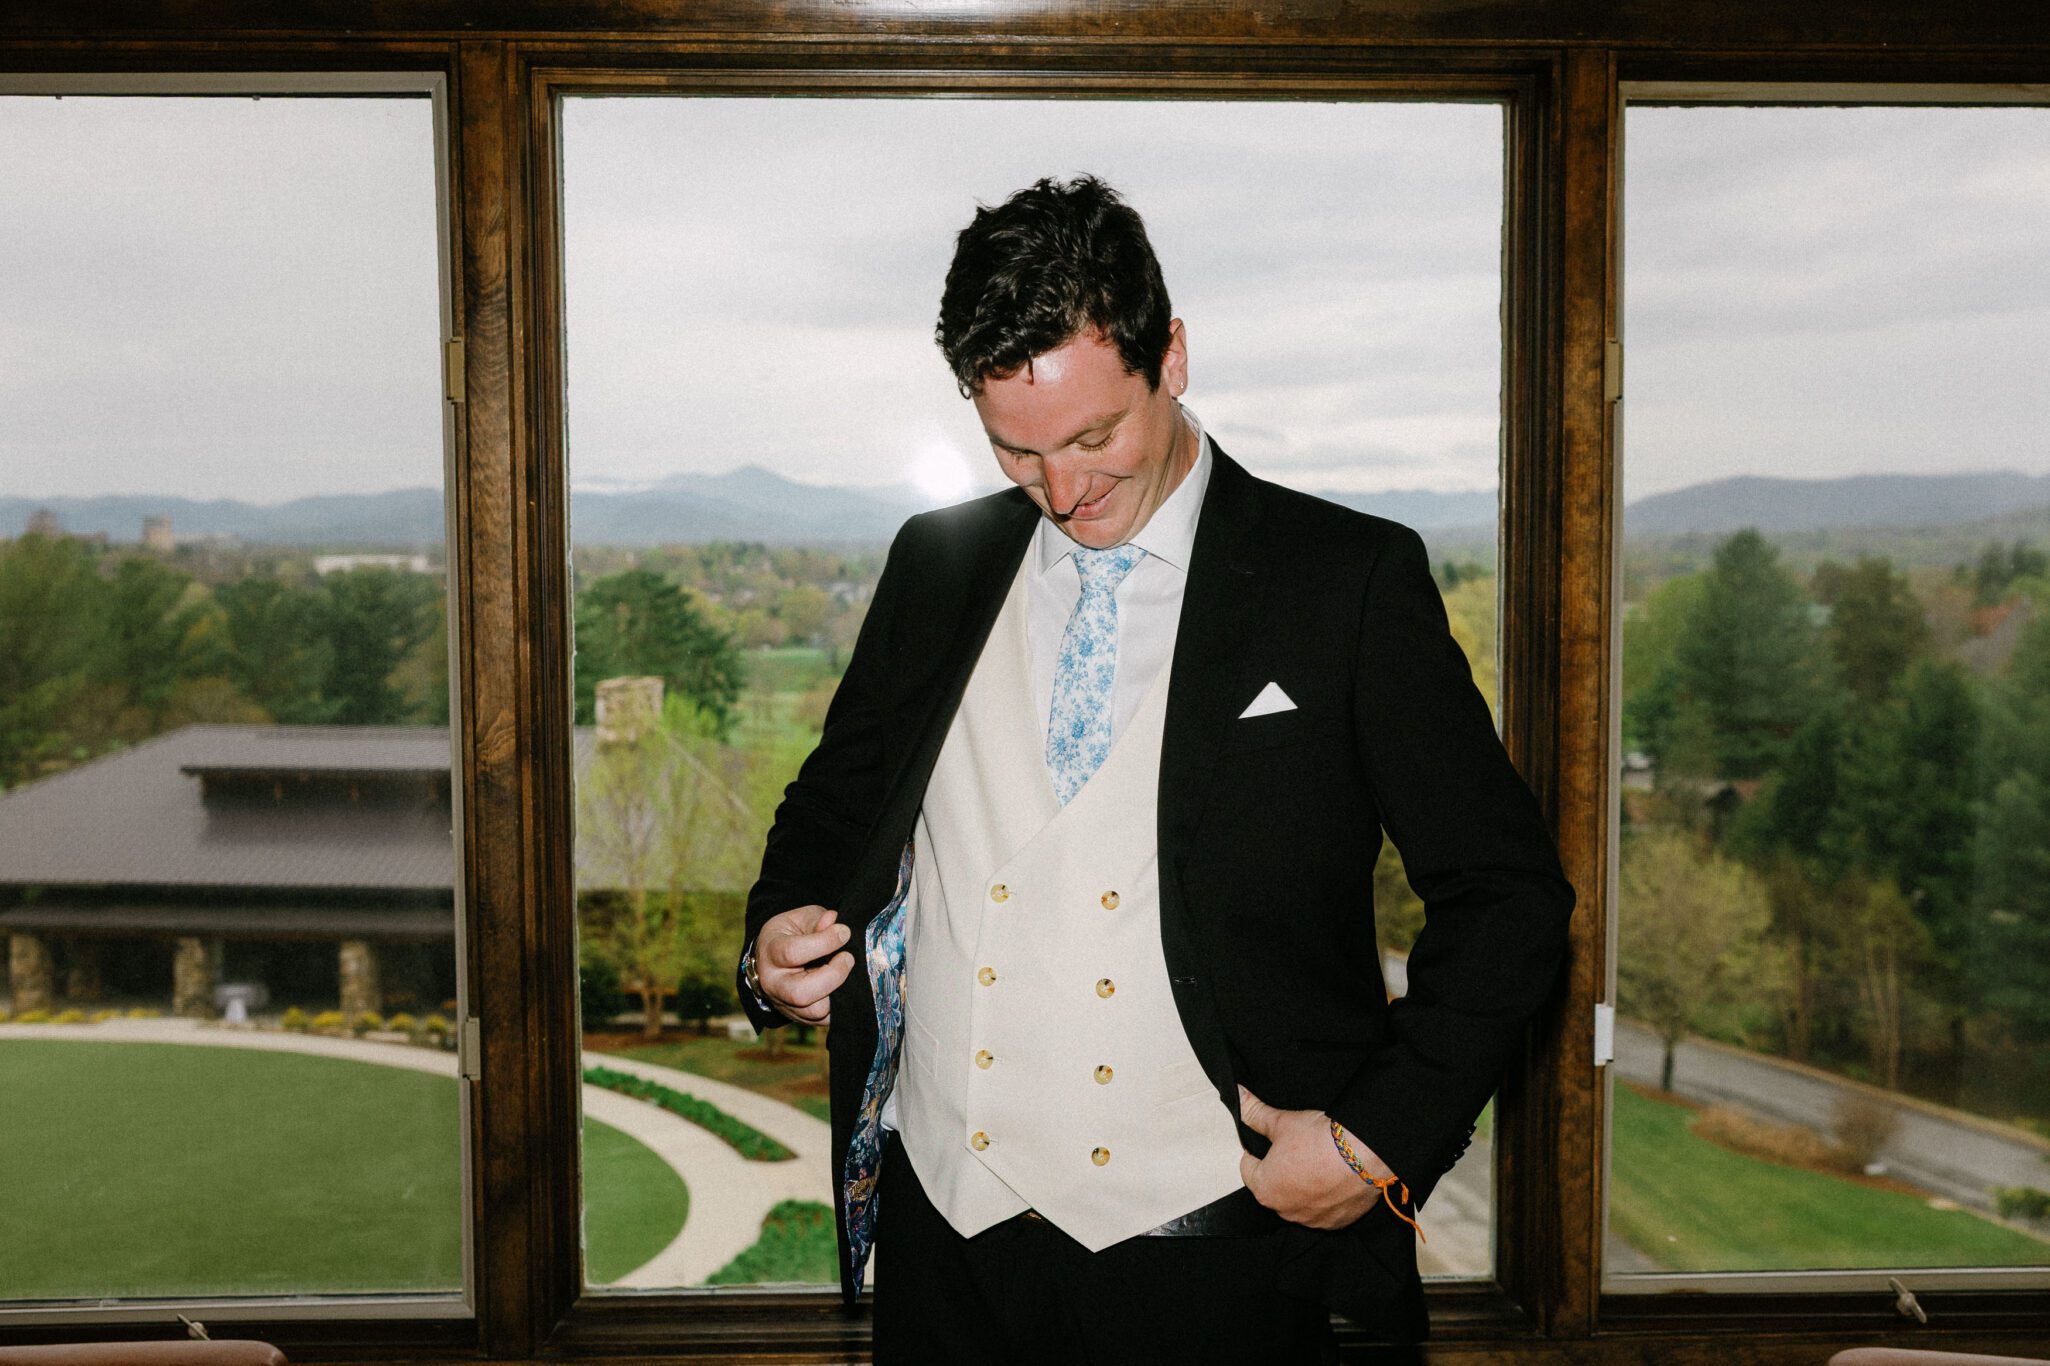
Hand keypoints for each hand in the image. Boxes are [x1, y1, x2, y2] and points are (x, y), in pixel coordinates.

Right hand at [755, 905, 854, 1025]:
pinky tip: (844, 986)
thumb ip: (818, 920)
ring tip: (846, 972)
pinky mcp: (801, 1019)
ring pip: (815, 1012)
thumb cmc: (791, 935)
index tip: (844, 933)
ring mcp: (785, 1005)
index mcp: (770, 953)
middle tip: (848, 958)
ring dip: (838, 992)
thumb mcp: (800, 919)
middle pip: (800, 993)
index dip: (824, 942)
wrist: (775, 959)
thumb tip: (835, 921)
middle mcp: (774, 984)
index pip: (793, 953)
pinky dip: (840, 1005)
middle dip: (833, 976)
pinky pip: (824, 1020)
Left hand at [1237, 1085, 1385, 1230]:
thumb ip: (1255, 1113)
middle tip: (1297, 1149)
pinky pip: (1324, 1210)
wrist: (1364, 1155)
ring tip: (1317, 1161)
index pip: (1249, 1169)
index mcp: (1264, 1189)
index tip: (1269, 1142)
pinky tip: (1334, 1177)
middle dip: (1281, 1169)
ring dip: (1304, 1185)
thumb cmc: (1319, 1141)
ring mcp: (1312, 1220)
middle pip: (1274, 1187)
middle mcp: (1285, 1211)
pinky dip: (1326, 1197)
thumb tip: (1238, 1097)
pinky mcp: (1337, 1223)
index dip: (1256, 1151)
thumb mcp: (1281, 1121)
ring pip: (1300, 1200)